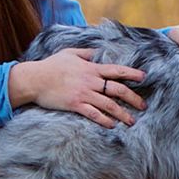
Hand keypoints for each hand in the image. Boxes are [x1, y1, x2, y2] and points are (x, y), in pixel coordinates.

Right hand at [8, 49, 145, 127]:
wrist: (35, 79)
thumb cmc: (51, 65)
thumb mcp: (70, 53)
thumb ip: (86, 53)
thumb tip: (97, 52)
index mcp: (91, 68)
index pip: (116, 70)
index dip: (132, 74)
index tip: (144, 77)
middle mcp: (91, 81)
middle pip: (117, 89)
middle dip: (133, 98)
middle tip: (143, 105)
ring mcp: (84, 93)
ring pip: (109, 105)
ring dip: (122, 113)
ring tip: (132, 121)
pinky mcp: (75, 105)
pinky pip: (94, 114)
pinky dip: (104, 120)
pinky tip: (112, 125)